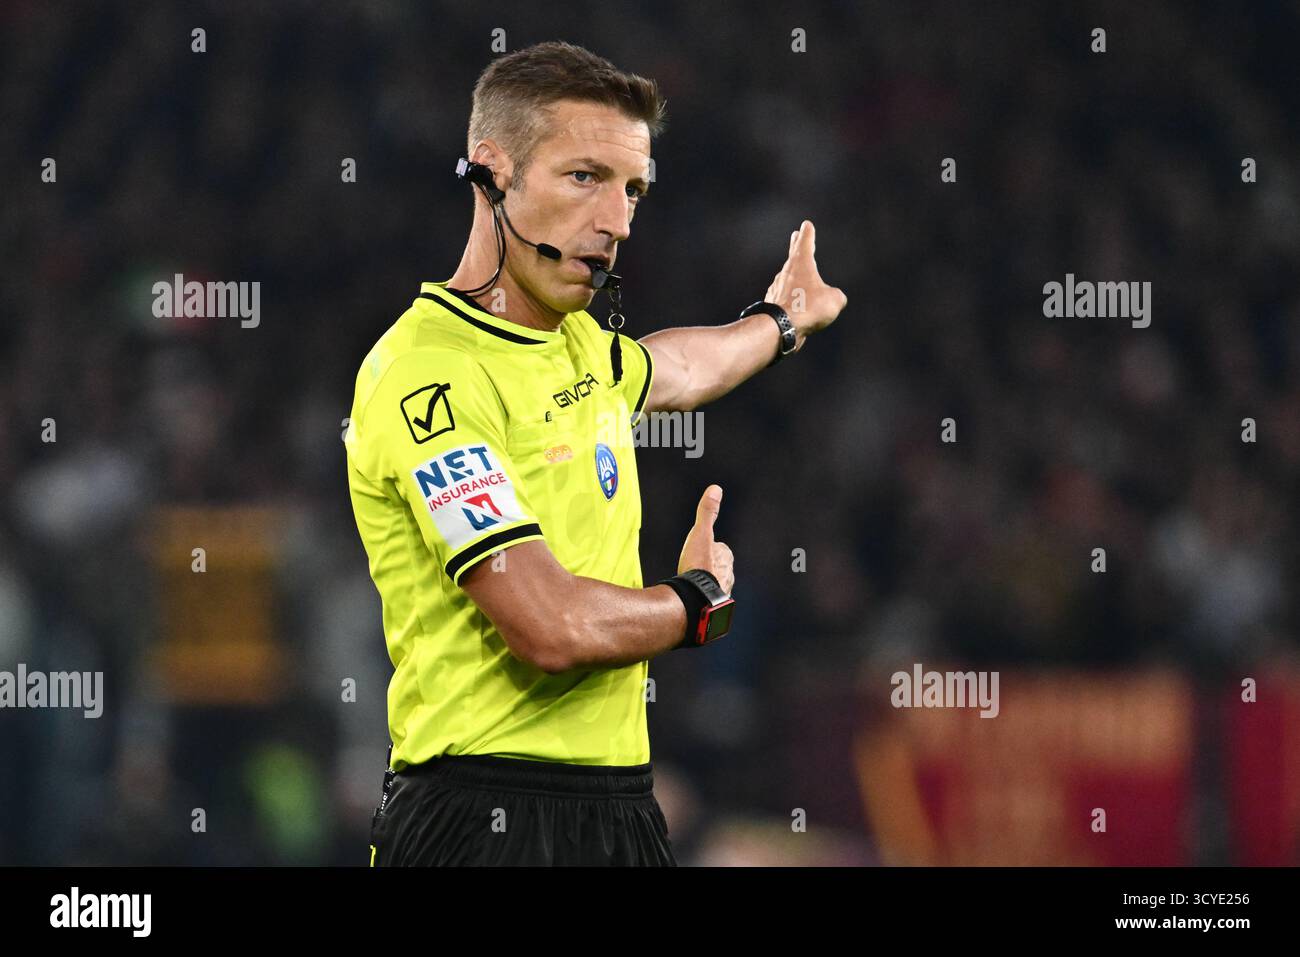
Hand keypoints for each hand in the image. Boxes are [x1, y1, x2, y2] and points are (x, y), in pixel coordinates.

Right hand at [677, 484, 733, 593]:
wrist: (694, 599)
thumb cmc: (697, 566)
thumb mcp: (700, 534)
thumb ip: (706, 512)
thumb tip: (715, 489)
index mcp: (726, 557)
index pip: (720, 548)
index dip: (710, 547)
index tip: (701, 549)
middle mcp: (728, 576)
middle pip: (718, 567)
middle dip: (709, 566)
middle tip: (695, 566)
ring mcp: (722, 592)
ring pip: (714, 584)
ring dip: (706, 583)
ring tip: (693, 584)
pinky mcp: (714, 608)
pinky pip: (708, 600)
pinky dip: (702, 598)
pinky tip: (693, 600)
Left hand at [763, 220, 847, 347]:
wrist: (780, 328)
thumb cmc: (808, 308)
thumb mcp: (834, 300)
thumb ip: (836, 296)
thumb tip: (834, 299)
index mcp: (802, 264)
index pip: (805, 243)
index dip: (808, 234)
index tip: (806, 225)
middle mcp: (787, 273)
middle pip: (793, 255)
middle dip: (796, 245)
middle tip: (795, 235)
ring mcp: (777, 288)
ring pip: (787, 277)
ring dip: (793, 273)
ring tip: (798, 272)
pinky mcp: (773, 304)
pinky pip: (785, 297)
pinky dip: (791, 297)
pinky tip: (794, 304)